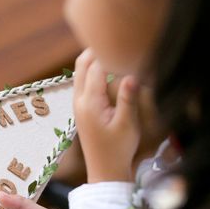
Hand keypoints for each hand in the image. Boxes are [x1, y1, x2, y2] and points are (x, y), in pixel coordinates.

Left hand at [74, 49, 140, 182]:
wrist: (104, 171)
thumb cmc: (118, 150)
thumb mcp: (127, 125)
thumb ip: (128, 98)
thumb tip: (131, 74)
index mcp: (90, 102)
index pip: (97, 66)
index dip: (110, 51)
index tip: (126, 39)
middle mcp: (79, 100)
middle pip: (82, 63)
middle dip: (98, 49)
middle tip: (118, 38)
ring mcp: (78, 103)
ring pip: (80, 70)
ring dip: (94, 58)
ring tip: (114, 49)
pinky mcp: (81, 107)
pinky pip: (83, 80)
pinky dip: (93, 69)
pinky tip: (110, 68)